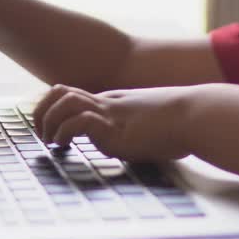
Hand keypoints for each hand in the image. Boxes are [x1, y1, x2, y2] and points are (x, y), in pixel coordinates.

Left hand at [32, 84, 197, 162]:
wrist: (197, 116)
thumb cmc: (184, 124)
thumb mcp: (154, 127)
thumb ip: (140, 134)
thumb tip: (144, 147)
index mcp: (115, 102)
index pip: (73, 95)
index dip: (55, 109)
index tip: (51, 131)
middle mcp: (108, 104)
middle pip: (60, 92)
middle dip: (42, 112)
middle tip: (42, 135)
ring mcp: (110, 114)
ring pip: (63, 102)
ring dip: (49, 122)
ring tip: (52, 142)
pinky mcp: (114, 128)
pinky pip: (78, 122)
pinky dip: (64, 133)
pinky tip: (65, 146)